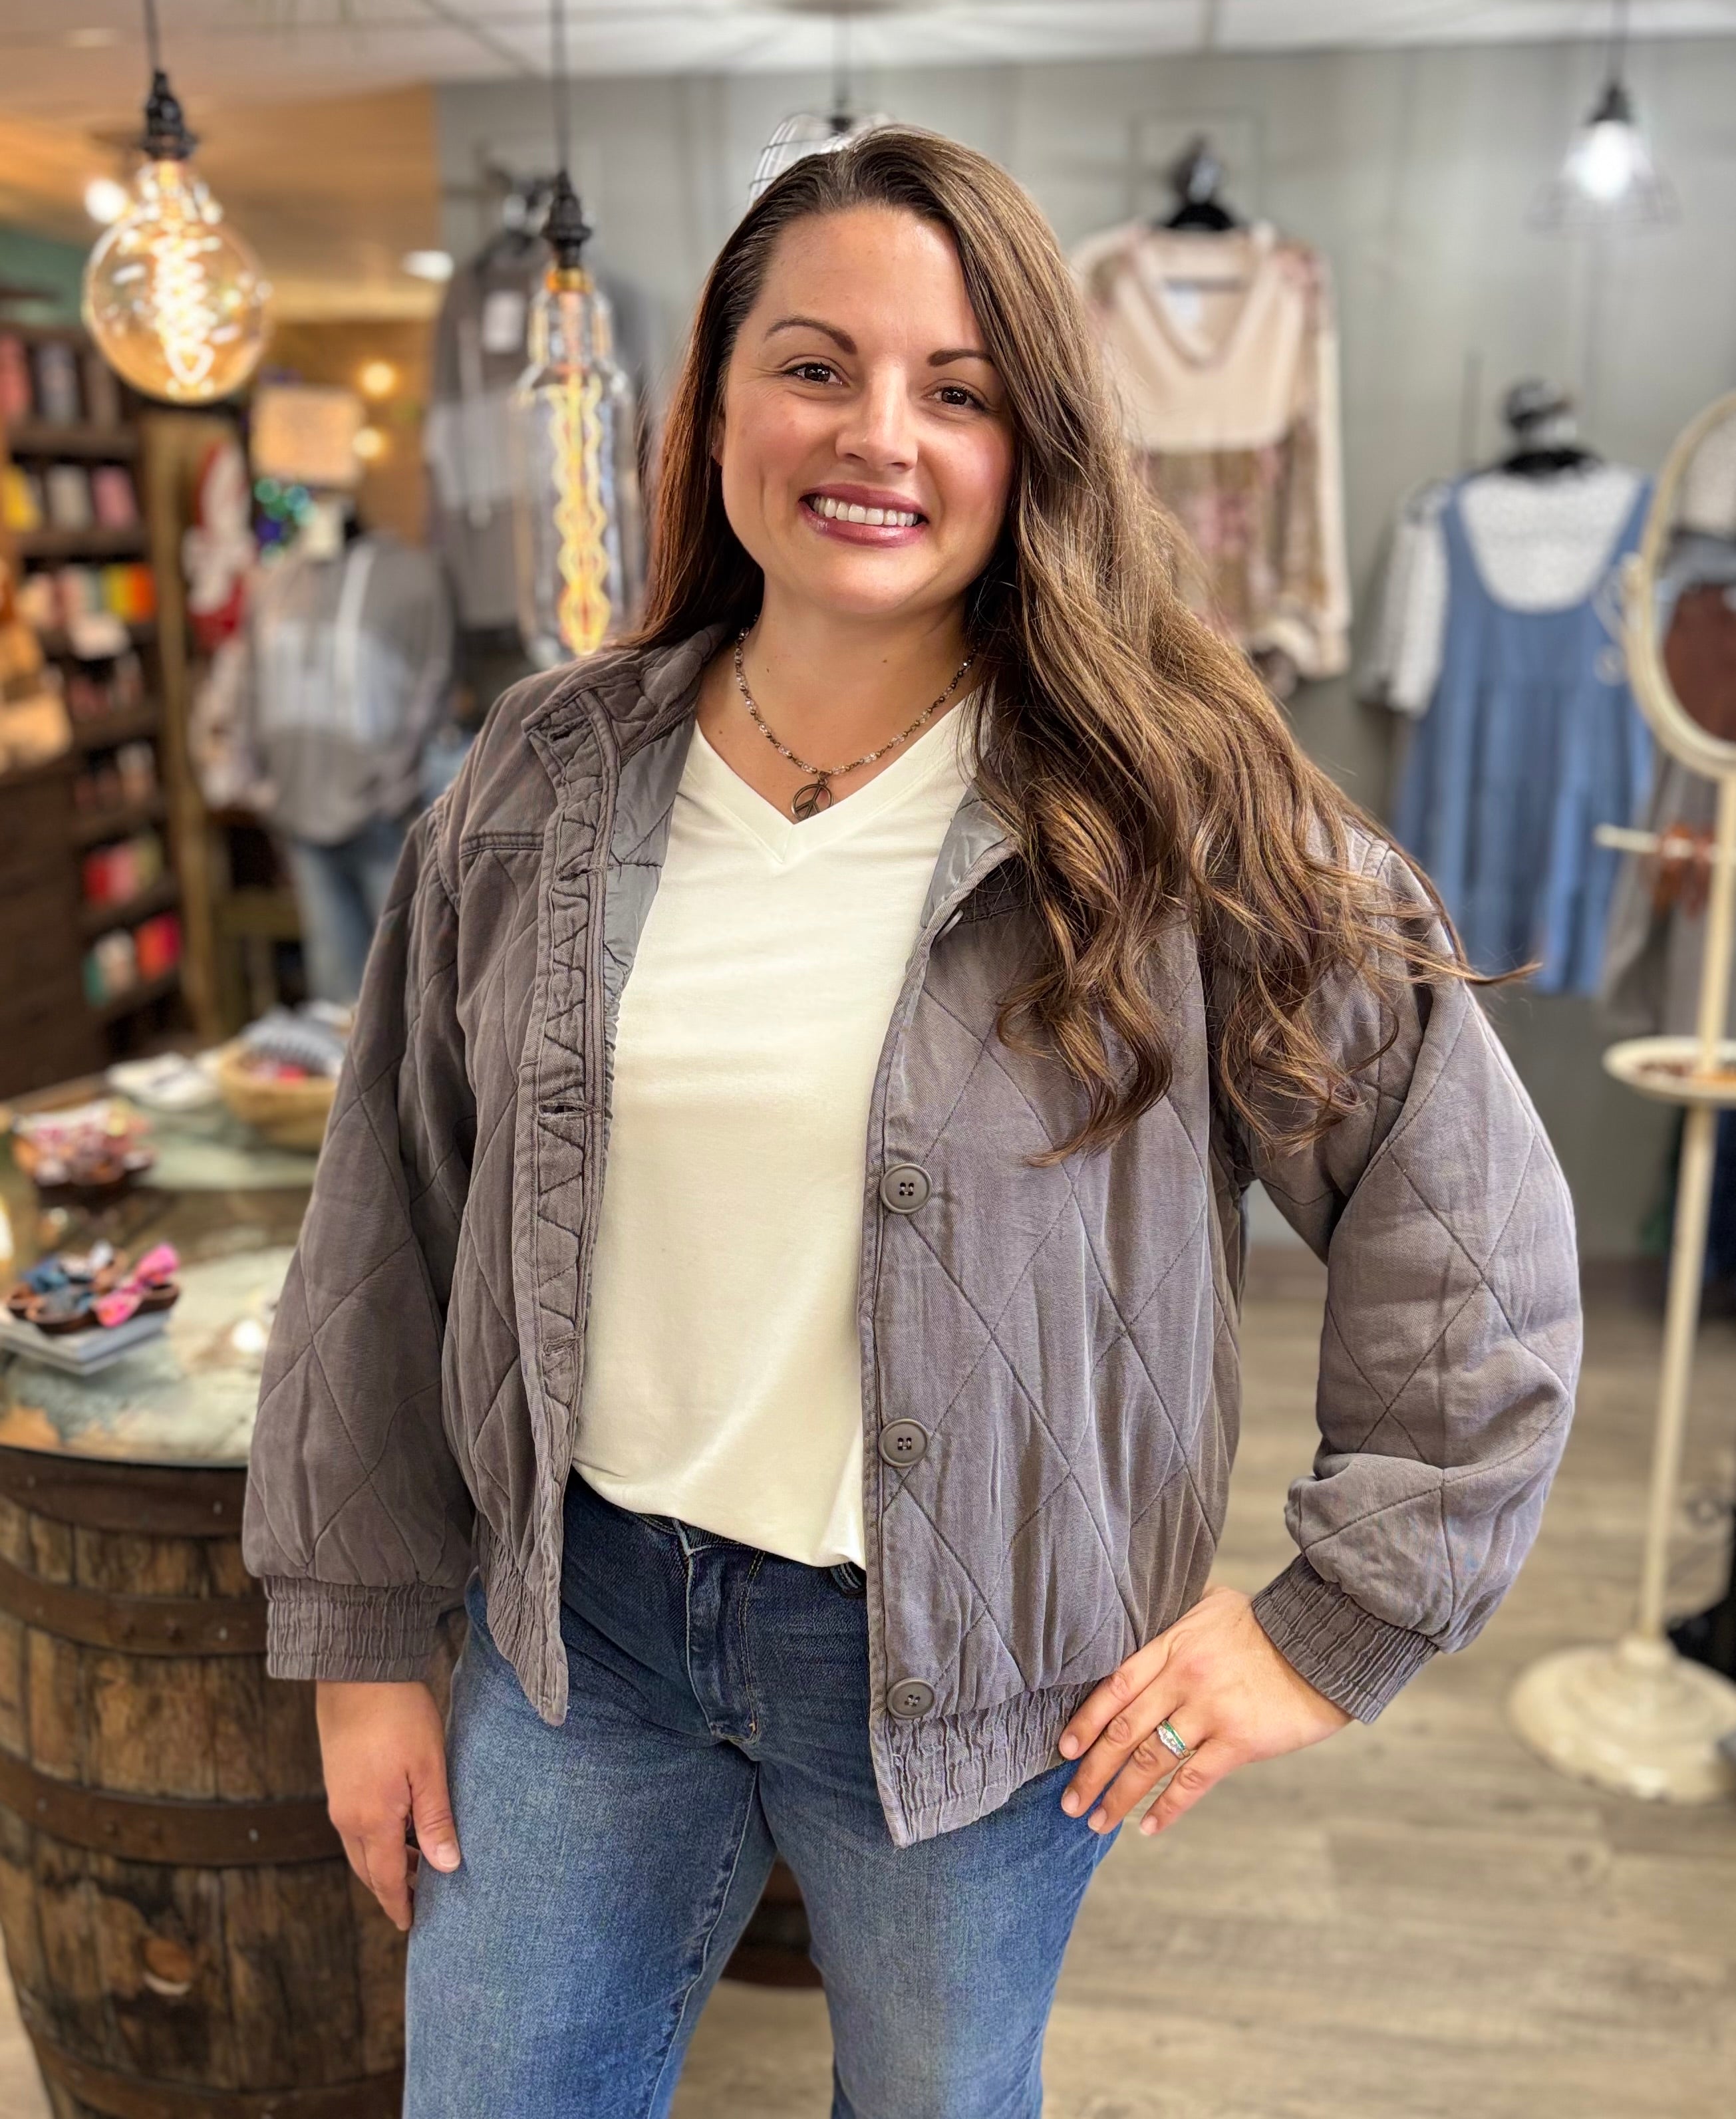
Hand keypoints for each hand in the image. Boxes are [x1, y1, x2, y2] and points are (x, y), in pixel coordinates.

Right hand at [316, 1680, 460, 1930]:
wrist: (358, 1672)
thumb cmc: (399, 1715)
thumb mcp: (429, 1767)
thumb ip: (436, 1820)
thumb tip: (447, 1867)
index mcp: (372, 1820)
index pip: (387, 1878)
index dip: (400, 1903)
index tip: (411, 1924)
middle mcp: (347, 1817)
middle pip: (369, 1868)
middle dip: (392, 1888)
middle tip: (418, 1901)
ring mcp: (338, 1799)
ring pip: (360, 1847)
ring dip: (384, 1862)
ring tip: (417, 1866)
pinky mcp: (338, 1781)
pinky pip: (354, 1825)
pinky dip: (375, 1838)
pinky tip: (398, 1828)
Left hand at [1056, 1585, 1349, 1836]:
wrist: (1322, 1642)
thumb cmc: (1266, 1623)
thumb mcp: (1212, 1602)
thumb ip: (1174, 1615)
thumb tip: (1145, 1611)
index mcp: (1172, 1645)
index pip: (1115, 1686)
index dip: (1085, 1720)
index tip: (1064, 1749)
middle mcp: (1184, 1680)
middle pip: (1124, 1731)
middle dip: (1092, 1770)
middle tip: (1068, 1800)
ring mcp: (1210, 1712)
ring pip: (1150, 1761)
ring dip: (1119, 1795)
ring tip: (1096, 1821)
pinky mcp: (1238, 1742)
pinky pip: (1192, 1781)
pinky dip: (1167, 1807)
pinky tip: (1147, 1827)